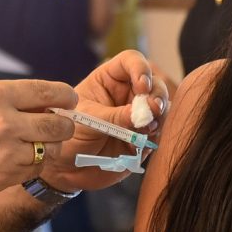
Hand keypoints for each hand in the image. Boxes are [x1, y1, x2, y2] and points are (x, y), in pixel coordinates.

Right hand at [0, 80, 75, 203]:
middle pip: (57, 125)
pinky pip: (34, 170)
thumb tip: (42, 101)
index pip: (48, 93)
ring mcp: (4, 154)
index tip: (70, 100)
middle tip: (61, 124)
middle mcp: (4, 124)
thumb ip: (8, 96)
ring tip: (41, 142)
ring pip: (50, 151)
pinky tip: (24, 157)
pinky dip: (35, 163)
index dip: (65, 96)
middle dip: (64, 125)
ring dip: (51, 146)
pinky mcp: (2, 178)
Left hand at [42, 50, 169, 191]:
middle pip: (153, 82)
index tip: (143, 85)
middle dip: (157, 94)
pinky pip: (161, 129)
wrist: (70, 171)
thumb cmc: (71, 138)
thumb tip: (142, 114)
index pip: (130, 61)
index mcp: (108, 80)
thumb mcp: (87, 122)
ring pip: (161, 105)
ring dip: (160, 114)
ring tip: (148, 127)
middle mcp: (127, 93)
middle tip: (153, 109)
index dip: (140, 68)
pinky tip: (147, 139)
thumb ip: (114, 117)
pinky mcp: (145, 135)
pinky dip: (158, 132)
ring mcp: (138, 114)